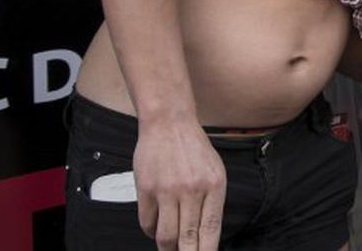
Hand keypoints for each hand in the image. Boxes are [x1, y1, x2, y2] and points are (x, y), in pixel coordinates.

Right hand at [133, 117, 224, 249]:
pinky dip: (151, 232)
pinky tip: (156, 229)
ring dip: (167, 248)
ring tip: (170, 249)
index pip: (211, 230)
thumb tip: (206, 233)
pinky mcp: (146, 189)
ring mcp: (167, 190)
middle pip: (187, 238)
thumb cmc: (194, 148)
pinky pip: (147, 223)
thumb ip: (212, 201)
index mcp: (214, 186)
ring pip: (165, 235)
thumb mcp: (215, 171)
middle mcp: (192, 190)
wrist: (169, 123)